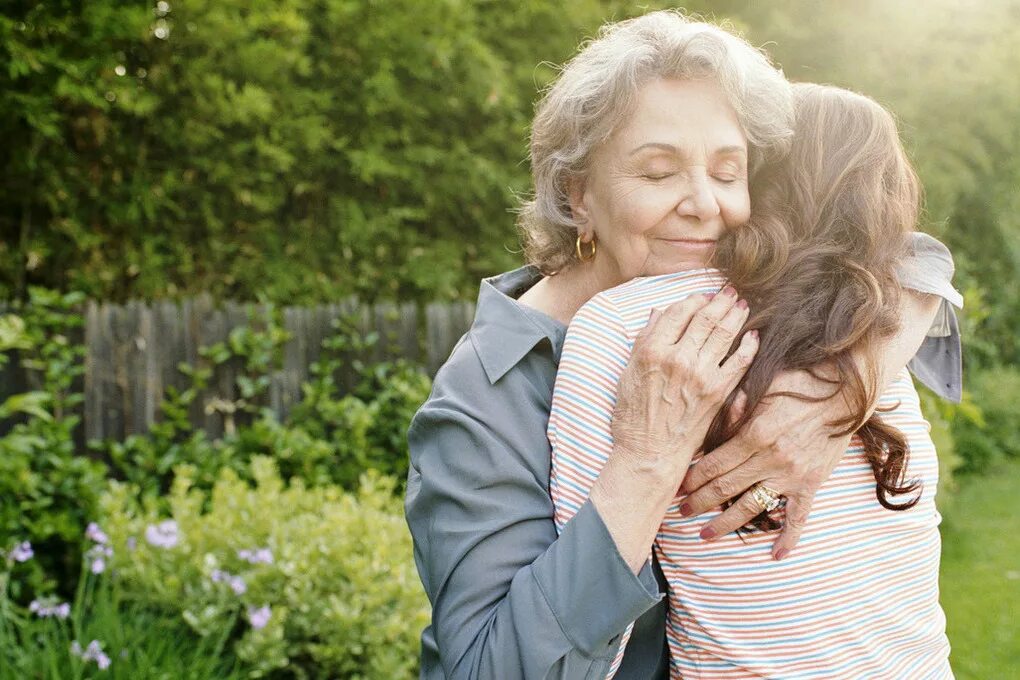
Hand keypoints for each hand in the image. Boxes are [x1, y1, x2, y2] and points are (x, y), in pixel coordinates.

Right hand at [610, 287, 758, 483]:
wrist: (649, 453)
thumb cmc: (632, 416)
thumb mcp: (628, 373)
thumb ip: (644, 340)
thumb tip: (659, 313)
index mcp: (652, 351)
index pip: (678, 312)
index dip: (693, 299)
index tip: (701, 295)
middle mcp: (678, 358)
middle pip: (705, 318)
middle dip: (720, 300)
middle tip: (731, 291)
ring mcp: (701, 375)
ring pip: (724, 333)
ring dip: (736, 315)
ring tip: (743, 304)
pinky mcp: (718, 392)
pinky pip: (739, 362)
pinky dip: (749, 346)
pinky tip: (753, 336)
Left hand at [677, 369, 852, 559]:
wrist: (844, 390)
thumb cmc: (797, 383)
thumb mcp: (759, 387)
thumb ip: (733, 408)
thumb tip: (707, 424)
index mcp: (754, 434)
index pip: (713, 464)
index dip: (692, 478)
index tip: (677, 487)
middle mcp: (770, 459)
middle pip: (725, 488)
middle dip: (699, 502)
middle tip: (681, 512)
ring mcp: (791, 475)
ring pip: (751, 507)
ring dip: (726, 523)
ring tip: (705, 535)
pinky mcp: (811, 484)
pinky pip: (799, 517)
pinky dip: (789, 538)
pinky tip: (777, 555)